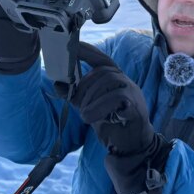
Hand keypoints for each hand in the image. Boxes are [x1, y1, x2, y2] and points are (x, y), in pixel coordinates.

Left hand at [72, 42, 171, 193]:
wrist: (131, 146)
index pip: (102, 59)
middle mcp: (125, 82)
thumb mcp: (90, 107)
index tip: (73, 47)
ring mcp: (132, 93)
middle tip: (76, 104)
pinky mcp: (135, 108)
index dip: (88, 52)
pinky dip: (99, 107)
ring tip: (84, 115)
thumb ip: (77, 96)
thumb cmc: (111, 123)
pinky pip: (117, 98)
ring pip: (108, 82)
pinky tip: (90, 118)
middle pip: (102, 72)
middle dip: (84, 86)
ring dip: (90, 100)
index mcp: (115, 79)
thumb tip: (58, 85)